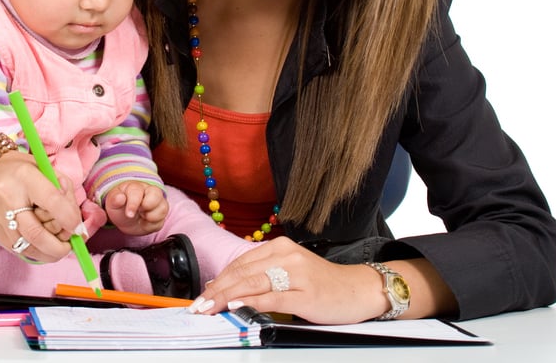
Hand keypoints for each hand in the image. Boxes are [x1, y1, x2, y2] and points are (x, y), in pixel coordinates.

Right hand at [0, 151, 84, 261]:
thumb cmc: (19, 169)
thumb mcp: (45, 169)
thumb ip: (63, 191)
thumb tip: (76, 222)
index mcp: (25, 177)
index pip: (52, 201)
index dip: (69, 219)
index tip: (79, 228)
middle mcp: (8, 198)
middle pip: (37, 233)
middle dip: (60, 246)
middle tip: (70, 243)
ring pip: (27, 247)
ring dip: (49, 253)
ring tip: (60, 248)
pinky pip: (17, 249)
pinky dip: (36, 252)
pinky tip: (44, 246)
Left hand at [103, 181, 167, 234]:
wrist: (125, 219)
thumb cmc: (119, 207)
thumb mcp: (112, 203)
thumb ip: (114, 199)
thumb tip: (120, 197)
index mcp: (136, 187)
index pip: (138, 191)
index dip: (134, 203)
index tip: (129, 214)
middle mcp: (150, 192)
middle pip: (157, 194)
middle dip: (148, 206)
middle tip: (139, 213)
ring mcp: (158, 203)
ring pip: (163, 207)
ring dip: (151, 217)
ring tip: (141, 218)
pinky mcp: (161, 215)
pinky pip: (162, 221)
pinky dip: (152, 226)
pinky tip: (144, 223)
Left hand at [188, 237, 388, 323]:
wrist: (357, 289)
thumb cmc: (322, 284)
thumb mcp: (290, 272)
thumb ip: (263, 276)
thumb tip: (229, 290)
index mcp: (280, 247)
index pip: (240, 263)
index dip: (219, 280)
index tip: (202, 294)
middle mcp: (286, 256)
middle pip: (242, 273)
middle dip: (216, 290)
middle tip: (198, 305)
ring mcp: (296, 274)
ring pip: (253, 284)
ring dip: (226, 297)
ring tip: (209, 307)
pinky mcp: (305, 294)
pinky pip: (273, 297)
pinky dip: (252, 302)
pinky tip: (237, 306)